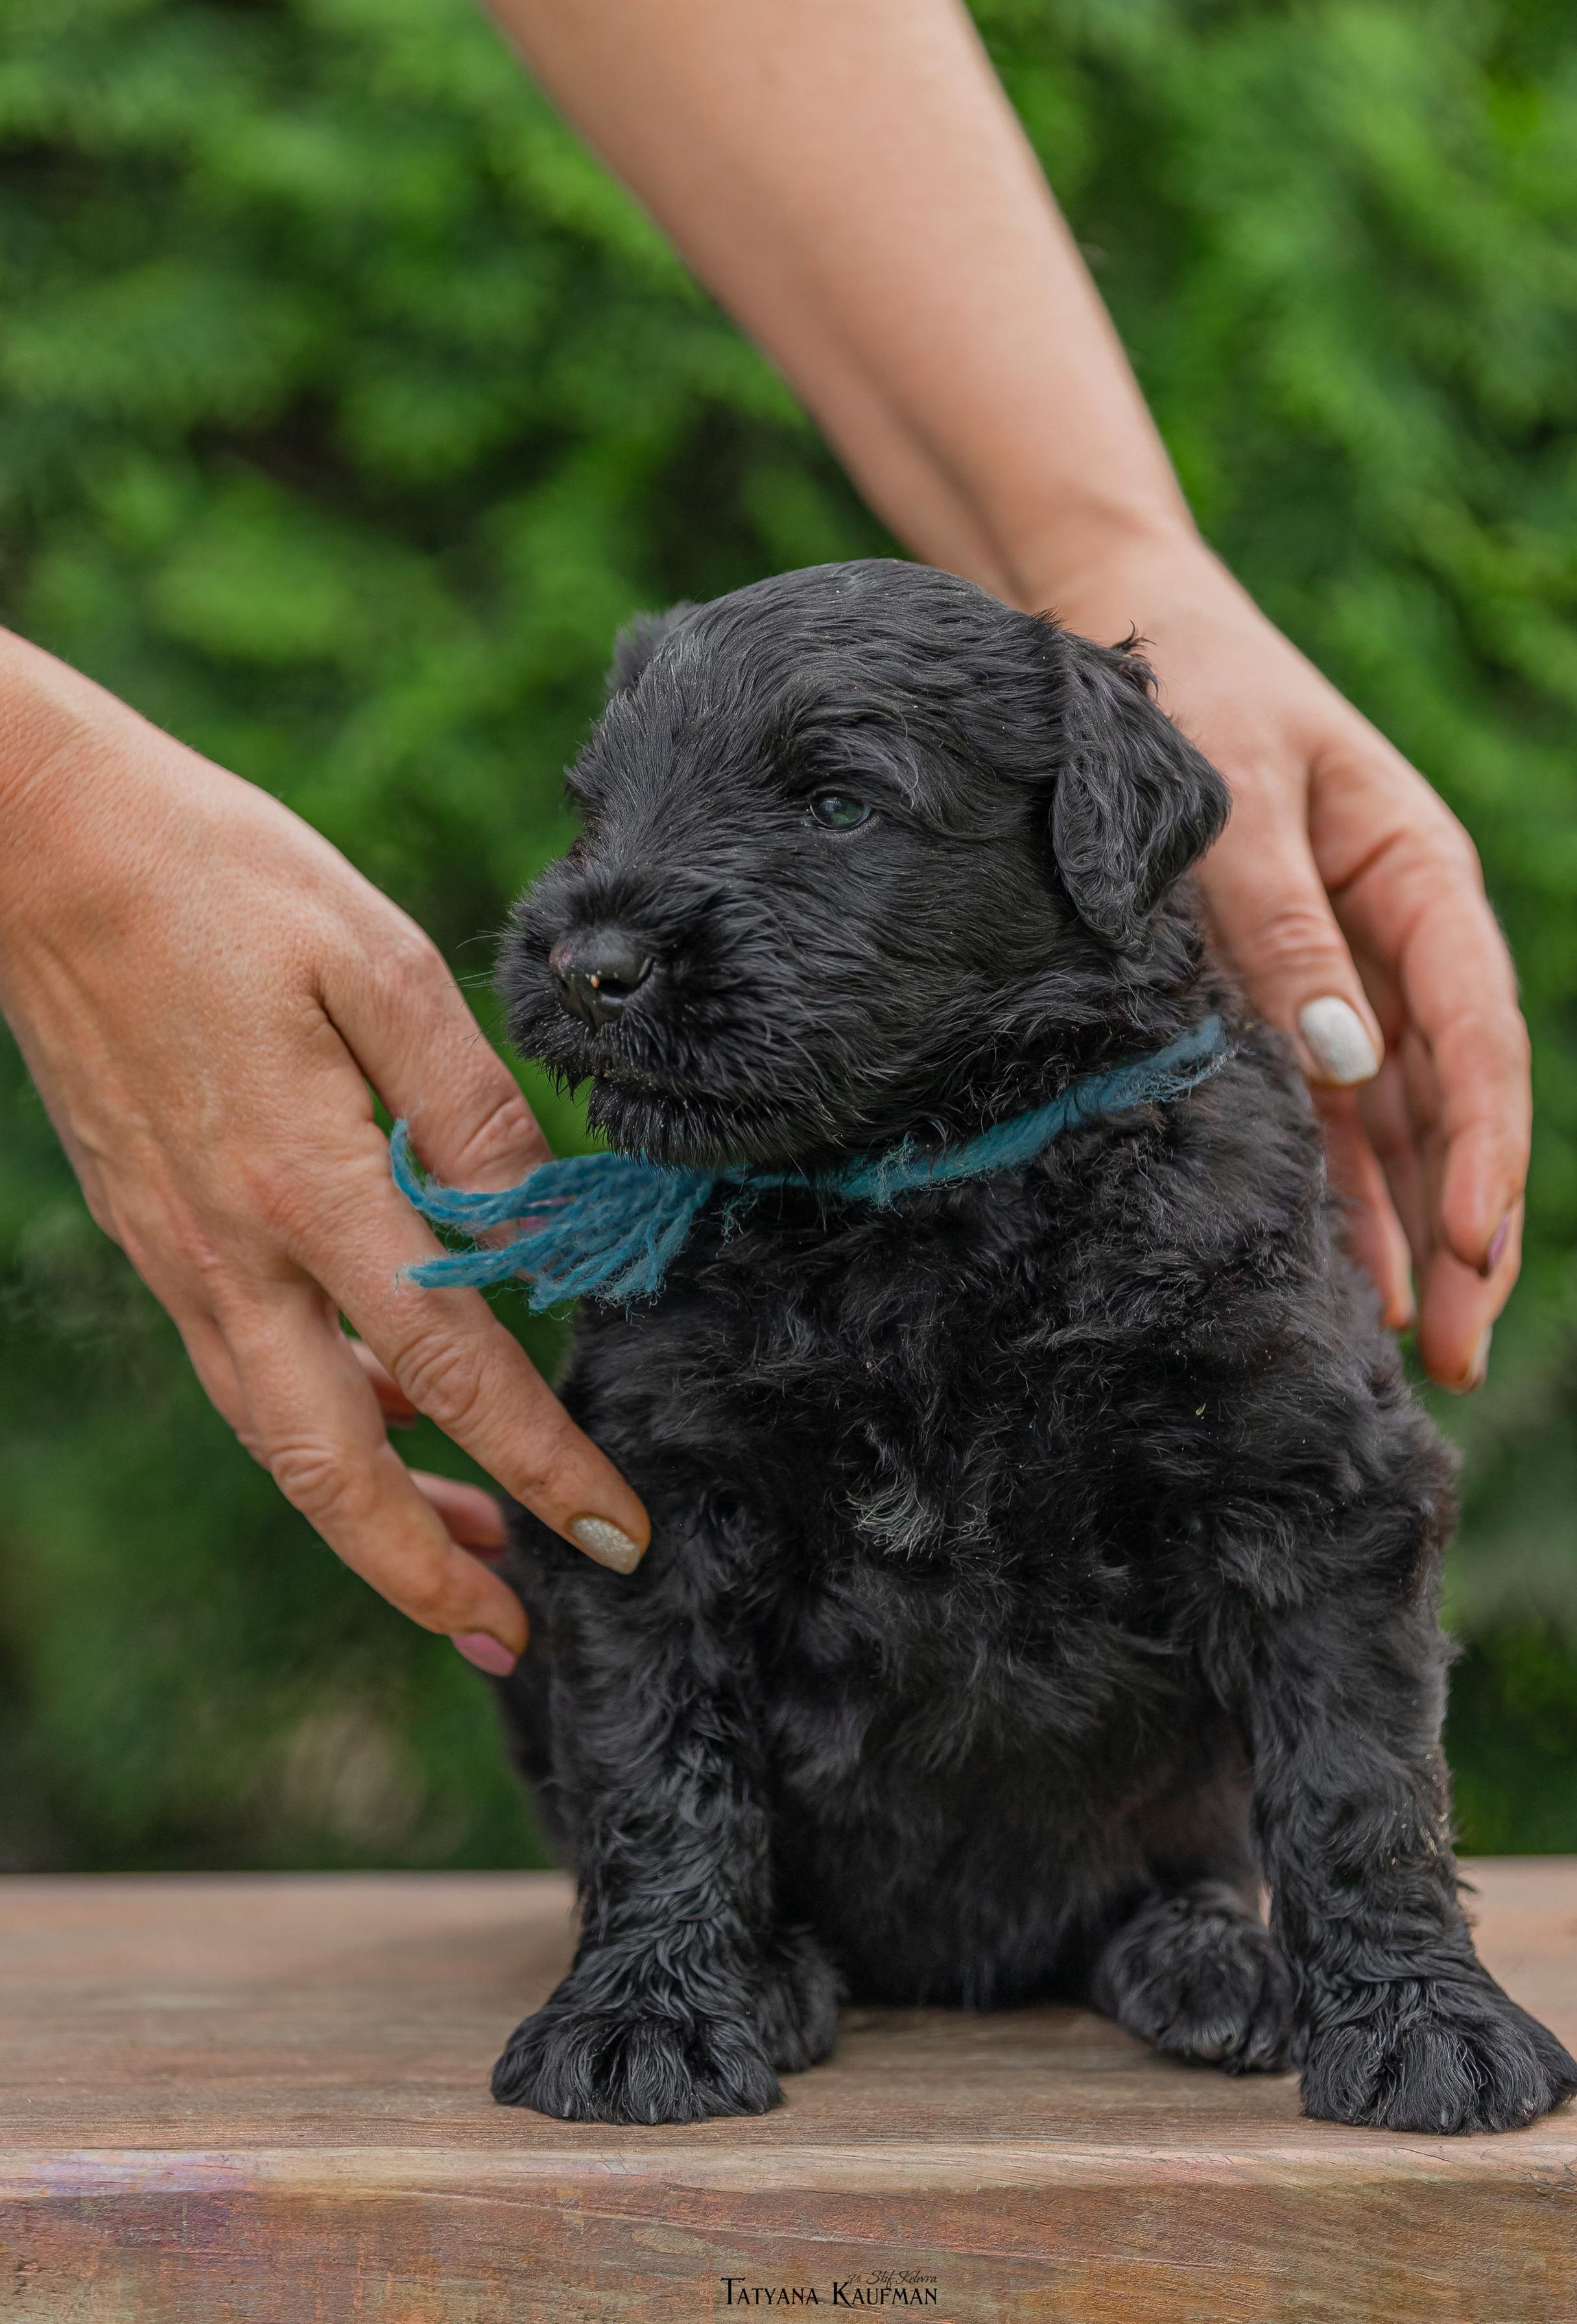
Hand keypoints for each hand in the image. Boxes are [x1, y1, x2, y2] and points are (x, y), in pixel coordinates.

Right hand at [0, 632, 648, 1665]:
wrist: (40, 847)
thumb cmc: (221, 878)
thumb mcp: (376, 958)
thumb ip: (466, 1099)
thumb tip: (536, 1216)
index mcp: (302, 1178)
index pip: (446, 1362)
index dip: (536, 1460)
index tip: (612, 1531)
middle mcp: (228, 1245)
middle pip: (328, 1462)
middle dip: (423, 1569)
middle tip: (514, 1637)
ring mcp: (176, 1247)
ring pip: (278, 1431)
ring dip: (372, 1516)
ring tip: (466, 1569)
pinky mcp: (154, 1227)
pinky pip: (247, 1365)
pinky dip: (324, 1425)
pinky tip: (386, 1428)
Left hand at [1049, 532, 1525, 1391]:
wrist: (1112, 635)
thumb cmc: (1192, 696)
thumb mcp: (1240, 806)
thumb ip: (1286, 928)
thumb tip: (1341, 1057)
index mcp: (1419, 875)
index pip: (1477, 1033)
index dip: (1485, 1146)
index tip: (1476, 1243)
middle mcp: (1399, 938)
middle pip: (1455, 1102)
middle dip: (1466, 1230)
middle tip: (1462, 1353)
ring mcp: (1348, 975)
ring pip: (1401, 1126)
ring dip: (1412, 1233)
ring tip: (1421, 1349)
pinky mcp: (1286, 998)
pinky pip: (1331, 1111)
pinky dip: (1346, 1190)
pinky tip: (1352, 1274)